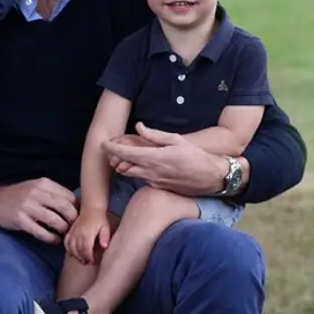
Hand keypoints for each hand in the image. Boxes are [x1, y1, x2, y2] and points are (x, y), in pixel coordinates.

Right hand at [0, 178, 77, 243]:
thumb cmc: (22, 195)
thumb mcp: (37, 188)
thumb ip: (54, 194)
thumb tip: (77, 206)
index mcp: (44, 183)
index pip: (69, 196)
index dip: (77, 209)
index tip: (79, 217)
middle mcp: (37, 193)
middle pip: (65, 208)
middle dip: (73, 220)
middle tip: (74, 228)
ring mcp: (28, 206)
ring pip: (55, 221)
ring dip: (63, 230)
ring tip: (64, 235)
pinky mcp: (21, 219)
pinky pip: (41, 232)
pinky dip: (51, 238)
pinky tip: (54, 240)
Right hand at [64, 208, 110, 264]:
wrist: (92, 208)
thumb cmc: (100, 219)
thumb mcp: (106, 228)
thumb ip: (105, 237)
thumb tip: (104, 247)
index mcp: (88, 234)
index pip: (86, 249)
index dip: (89, 257)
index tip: (93, 261)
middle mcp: (79, 234)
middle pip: (78, 250)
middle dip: (83, 258)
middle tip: (88, 262)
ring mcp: (73, 232)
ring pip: (71, 247)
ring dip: (75, 255)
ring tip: (81, 259)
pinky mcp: (70, 231)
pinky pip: (66, 242)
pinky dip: (68, 248)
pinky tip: (72, 253)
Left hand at [103, 122, 226, 195]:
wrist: (210, 177)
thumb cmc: (195, 156)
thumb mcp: (176, 139)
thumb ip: (154, 135)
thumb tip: (138, 126)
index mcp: (155, 158)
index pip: (125, 153)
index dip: (111, 148)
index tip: (103, 143)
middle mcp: (151, 172)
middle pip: (123, 166)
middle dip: (114, 158)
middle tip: (111, 149)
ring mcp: (154, 182)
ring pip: (131, 174)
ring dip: (124, 165)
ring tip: (123, 155)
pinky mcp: (158, 187)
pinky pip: (142, 179)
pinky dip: (136, 171)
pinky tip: (140, 164)